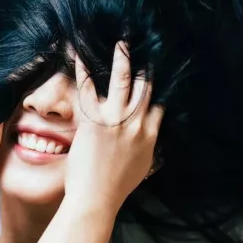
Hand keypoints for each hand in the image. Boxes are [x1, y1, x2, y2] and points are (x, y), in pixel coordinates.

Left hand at [64, 42, 163, 215]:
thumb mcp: (143, 167)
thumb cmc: (117, 187)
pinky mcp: (94, 121)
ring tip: (122, 42)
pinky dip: (85, 70)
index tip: (161, 69)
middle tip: (146, 46)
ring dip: (122, 59)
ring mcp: (116, 120)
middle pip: (147, 86)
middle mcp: (137, 123)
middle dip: (147, 65)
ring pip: (124, 81)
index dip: (161, 84)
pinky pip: (89, 89)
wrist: (96, 200)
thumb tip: (154, 142)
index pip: (160, 102)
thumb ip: (150, 149)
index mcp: (151, 135)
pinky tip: (80, 55)